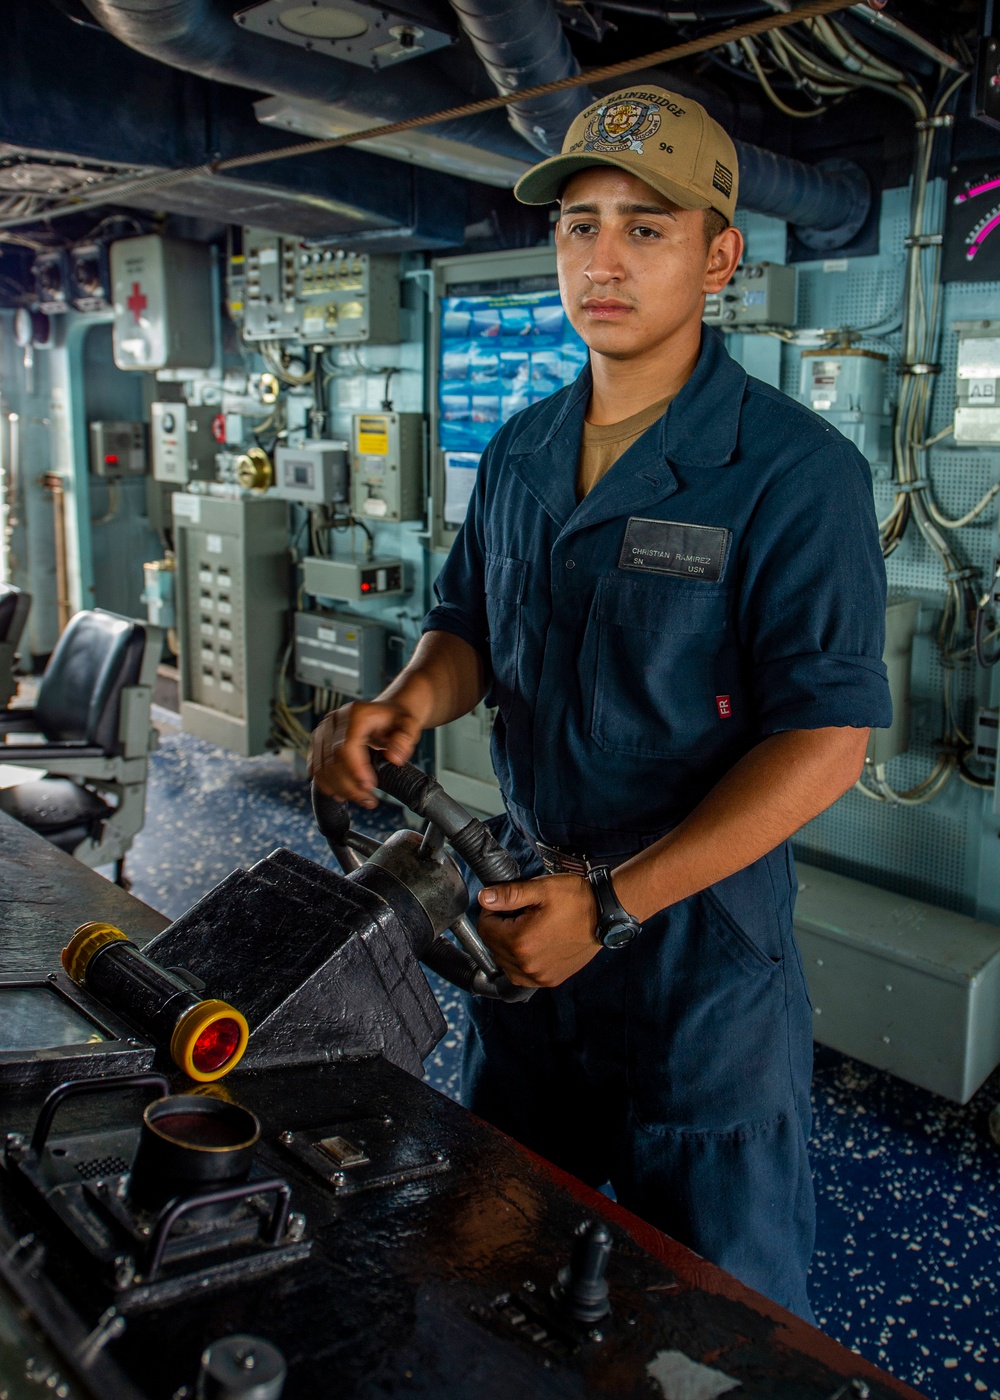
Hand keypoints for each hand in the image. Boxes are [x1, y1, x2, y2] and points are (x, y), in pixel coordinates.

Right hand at [308, 700, 422, 807]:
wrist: (384, 713)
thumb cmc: (396, 720)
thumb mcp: (410, 725)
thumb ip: (405, 739)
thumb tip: (393, 758)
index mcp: (355, 714)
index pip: (346, 745)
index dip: (355, 769)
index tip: (369, 787)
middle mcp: (334, 721)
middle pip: (331, 759)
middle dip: (349, 785)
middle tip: (369, 801)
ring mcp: (322, 732)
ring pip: (321, 767)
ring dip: (339, 789)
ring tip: (361, 800)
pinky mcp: (317, 743)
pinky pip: (315, 768)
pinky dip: (327, 784)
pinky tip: (343, 794)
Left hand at [477, 874, 600, 987]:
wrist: (605, 915)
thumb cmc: (576, 900)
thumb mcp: (541, 889)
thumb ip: (509, 894)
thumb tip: (484, 897)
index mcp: (521, 941)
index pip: (485, 928)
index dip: (491, 912)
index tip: (505, 904)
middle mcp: (527, 964)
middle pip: (493, 946)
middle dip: (499, 929)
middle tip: (518, 913)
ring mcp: (538, 976)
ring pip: (504, 962)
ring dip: (507, 946)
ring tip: (526, 928)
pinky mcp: (549, 980)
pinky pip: (520, 975)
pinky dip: (519, 961)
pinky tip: (531, 945)